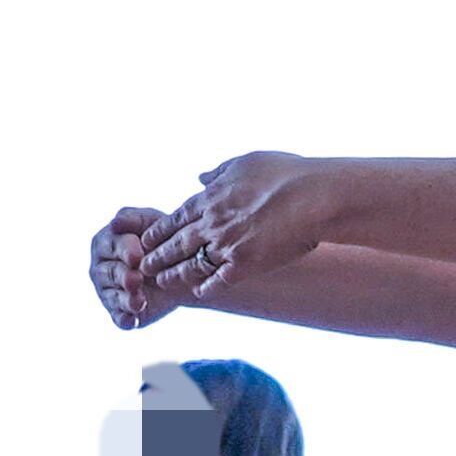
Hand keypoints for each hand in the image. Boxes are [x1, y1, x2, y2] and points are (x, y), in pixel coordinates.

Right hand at [86, 205, 183, 331]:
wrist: (182, 269)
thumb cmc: (160, 240)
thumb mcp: (150, 222)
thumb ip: (132, 219)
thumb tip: (115, 222)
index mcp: (104, 244)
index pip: (110, 246)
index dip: (124, 251)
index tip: (139, 255)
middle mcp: (101, 269)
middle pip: (109, 273)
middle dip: (124, 276)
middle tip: (137, 279)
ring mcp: (109, 292)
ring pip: (113, 297)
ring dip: (126, 300)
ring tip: (139, 301)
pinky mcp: (121, 312)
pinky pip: (119, 319)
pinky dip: (125, 320)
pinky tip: (133, 321)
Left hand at [139, 155, 339, 312]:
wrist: (314, 197)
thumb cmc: (288, 174)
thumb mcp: (247, 162)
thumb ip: (220, 172)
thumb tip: (200, 176)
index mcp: (212, 197)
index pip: (177, 217)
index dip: (160, 230)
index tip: (147, 239)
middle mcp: (213, 223)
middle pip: (176, 242)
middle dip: (156, 254)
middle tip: (140, 265)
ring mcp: (226, 246)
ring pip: (190, 263)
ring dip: (172, 274)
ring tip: (160, 281)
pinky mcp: (245, 265)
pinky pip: (218, 280)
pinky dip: (207, 287)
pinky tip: (200, 293)